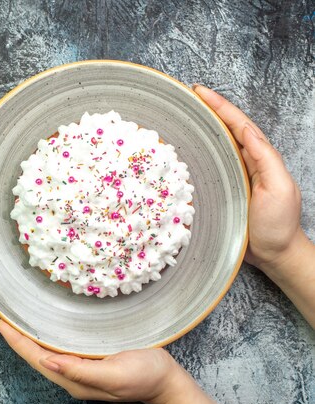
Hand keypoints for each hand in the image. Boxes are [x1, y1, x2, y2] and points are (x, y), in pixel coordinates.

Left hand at [0, 318, 228, 403]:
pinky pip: (58, 347)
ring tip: (14, 320)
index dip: (16, 340)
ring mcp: (79, 368)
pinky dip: (45, 336)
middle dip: (16, 337)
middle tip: (0, 316)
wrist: (166, 380)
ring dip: (28, 336)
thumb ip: (81, 370)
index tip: (0, 322)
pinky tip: (42, 327)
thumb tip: (47, 362)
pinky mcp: (88, 360)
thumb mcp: (115, 375)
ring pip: (44, 350)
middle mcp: (71, 374)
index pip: (35, 357)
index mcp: (73, 379)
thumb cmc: (145, 376)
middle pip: (35, 354)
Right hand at [192, 84, 303, 271]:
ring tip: (181, 117)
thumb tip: (245, 130)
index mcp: (260, 158)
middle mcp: (245, 163)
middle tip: (186, 97)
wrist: (273, 255)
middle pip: (225, 130)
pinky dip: (195, 155)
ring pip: (215, 147)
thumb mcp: (278, 188)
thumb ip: (266, 159)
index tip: (200, 92)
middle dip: (208, 111)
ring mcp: (233, 177)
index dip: (220, 106)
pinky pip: (207, 167)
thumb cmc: (277, 225)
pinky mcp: (221, 192)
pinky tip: (181, 153)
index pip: (238, 124)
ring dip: (200, 130)